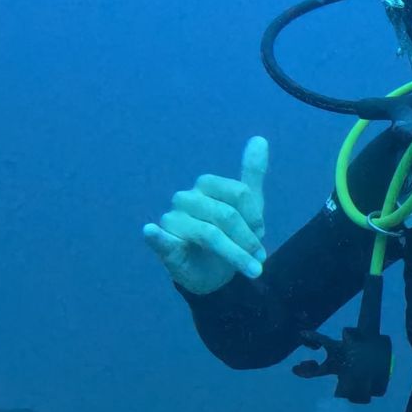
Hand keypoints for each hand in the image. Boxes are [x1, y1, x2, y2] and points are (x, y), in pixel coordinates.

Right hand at [143, 135, 268, 295]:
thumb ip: (252, 173)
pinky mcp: (163, 245)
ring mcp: (171, 221)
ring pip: (209, 234)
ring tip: (252, 270)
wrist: (212, 272)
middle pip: (226, 215)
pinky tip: (150, 231)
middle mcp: (186, 198)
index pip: (239, 193)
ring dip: (234, 254)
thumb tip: (260, 138)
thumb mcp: (247, 206)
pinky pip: (159, 238)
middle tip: (259, 259)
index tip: (261, 234)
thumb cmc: (229, 235)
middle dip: (247, 239)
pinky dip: (155, 235)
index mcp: (205, 185)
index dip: (255, 217)